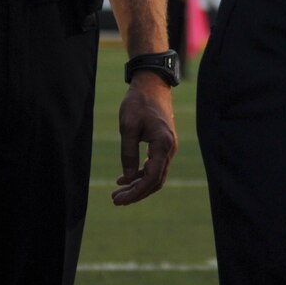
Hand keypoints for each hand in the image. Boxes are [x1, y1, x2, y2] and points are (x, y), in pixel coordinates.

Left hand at [111, 72, 177, 205]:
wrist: (152, 84)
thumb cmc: (139, 103)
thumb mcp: (128, 127)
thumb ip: (128, 153)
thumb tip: (127, 178)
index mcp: (163, 144)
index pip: (151, 178)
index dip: (136, 192)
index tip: (119, 199)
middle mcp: (170, 149)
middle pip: (155, 181)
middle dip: (136, 193)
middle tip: (115, 200)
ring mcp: (168, 148)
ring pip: (155, 175)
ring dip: (138, 186)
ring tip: (117, 192)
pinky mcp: (163, 145)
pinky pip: (154, 166)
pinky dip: (141, 175)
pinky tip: (125, 179)